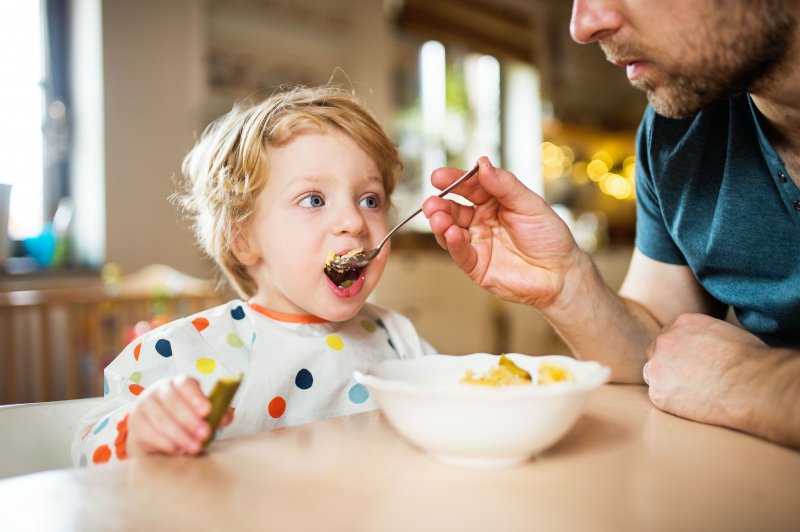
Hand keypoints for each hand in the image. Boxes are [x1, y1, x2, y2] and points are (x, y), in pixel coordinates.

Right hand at [127, 376, 212, 457]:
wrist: (153, 424)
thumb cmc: (183, 414)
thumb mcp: (199, 409)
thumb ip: (215, 412)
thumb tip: (227, 416)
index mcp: (178, 383)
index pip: (185, 384)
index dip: (196, 397)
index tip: (207, 411)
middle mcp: (158, 391)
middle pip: (172, 402)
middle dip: (190, 420)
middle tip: (205, 434)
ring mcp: (145, 407)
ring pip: (161, 420)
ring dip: (180, 435)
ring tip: (196, 447)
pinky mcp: (137, 425)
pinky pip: (150, 434)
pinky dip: (166, 444)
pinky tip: (179, 450)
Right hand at [422, 157, 580, 307]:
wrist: (561, 273)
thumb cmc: (549, 237)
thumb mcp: (529, 204)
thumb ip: (504, 185)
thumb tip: (482, 163)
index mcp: (494, 202)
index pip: (470, 187)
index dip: (454, 180)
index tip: (438, 176)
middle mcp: (481, 221)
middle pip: (454, 209)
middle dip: (440, 205)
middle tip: (432, 202)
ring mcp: (477, 243)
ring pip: (451, 231)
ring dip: (442, 223)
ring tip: (438, 218)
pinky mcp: (476, 266)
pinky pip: (460, 254)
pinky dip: (453, 243)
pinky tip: (452, 233)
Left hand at [645, 313, 771, 434]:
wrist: (749, 384)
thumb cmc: (749, 360)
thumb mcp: (725, 331)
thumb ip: (704, 335)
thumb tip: (705, 345)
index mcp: (682, 323)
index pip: (669, 335)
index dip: (679, 351)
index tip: (690, 362)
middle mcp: (664, 341)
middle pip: (656, 353)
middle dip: (668, 364)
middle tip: (689, 379)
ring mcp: (657, 366)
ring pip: (654, 375)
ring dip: (668, 383)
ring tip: (694, 392)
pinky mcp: (658, 393)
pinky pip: (660, 397)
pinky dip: (673, 402)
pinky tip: (694, 404)